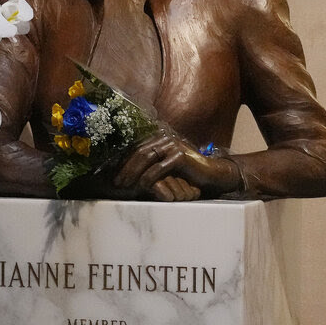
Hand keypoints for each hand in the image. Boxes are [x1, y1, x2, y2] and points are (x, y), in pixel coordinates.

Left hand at [113, 130, 241, 199]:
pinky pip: (159, 167)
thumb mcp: (166, 167)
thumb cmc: (187, 173)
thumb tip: (128, 173)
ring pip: (146, 158)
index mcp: (160, 138)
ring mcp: (173, 145)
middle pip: (139, 152)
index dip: (124, 162)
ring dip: (133, 173)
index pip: (136, 148)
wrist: (211, 174)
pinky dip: (148, 177)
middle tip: (117, 183)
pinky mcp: (180, 155)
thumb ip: (151, 165)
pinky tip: (142, 186)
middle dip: (126, 168)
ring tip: (126, 185)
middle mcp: (165, 138)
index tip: (115, 176)